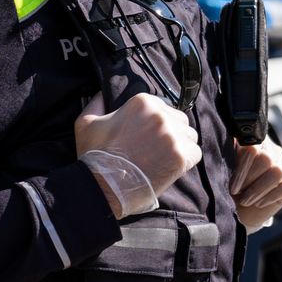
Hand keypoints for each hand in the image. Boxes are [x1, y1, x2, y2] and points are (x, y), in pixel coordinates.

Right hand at [75, 93, 200, 217]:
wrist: (102, 187)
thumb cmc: (94, 156)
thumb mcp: (86, 123)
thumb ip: (97, 103)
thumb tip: (102, 93)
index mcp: (142, 102)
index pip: (164, 107)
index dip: (157, 124)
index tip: (148, 137)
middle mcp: (161, 115)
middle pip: (180, 120)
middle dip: (171, 133)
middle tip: (156, 150)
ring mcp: (172, 135)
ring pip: (190, 136)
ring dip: (180, 147)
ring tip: (163, 159)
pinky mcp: (181, 155)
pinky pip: (195, 153)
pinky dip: (186, 161)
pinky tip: (170, 167)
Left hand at [230, 140, 281, 230]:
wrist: (237, 212)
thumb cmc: (226, 190)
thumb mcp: (222, 172)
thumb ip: (224, 159)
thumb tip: (217, 149)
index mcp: (251, 143)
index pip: (252, 146)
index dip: (243, 166)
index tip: (232, 186)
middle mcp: (270, 150)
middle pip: (266, 159)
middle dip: (249, 180)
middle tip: (238, 193)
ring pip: (277, 172)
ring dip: (258, 190)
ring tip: (246, 200)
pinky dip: (270, 197)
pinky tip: (259, 203)